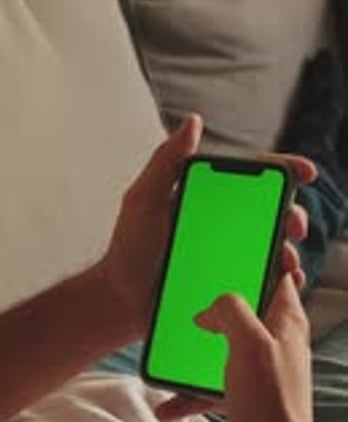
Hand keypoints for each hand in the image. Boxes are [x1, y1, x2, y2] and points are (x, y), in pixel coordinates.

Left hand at [101, 115, 315, 341]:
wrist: (120, 300)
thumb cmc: (127, 249)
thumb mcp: (143, 199)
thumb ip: (166, 161)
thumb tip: (194, 122)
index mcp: (207, 199)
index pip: (251, 179)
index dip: (281, 171)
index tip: (302, 172)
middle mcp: (222, 226)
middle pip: (270, 213)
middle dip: (291, 214)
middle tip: (293, 225)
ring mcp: (226, 257)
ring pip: (270, 248)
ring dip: (286, 250)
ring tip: (284, 258)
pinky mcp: (227, 288)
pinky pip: (260, 282)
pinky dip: (278, 283)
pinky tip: (281, 283)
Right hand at [156, 271, 315, 421]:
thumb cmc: (269, 400)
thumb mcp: (249, 342)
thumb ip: (230, 311)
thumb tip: (209, 308)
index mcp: (286, 321)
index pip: (282, 276)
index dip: (266, 257)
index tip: (242, 246)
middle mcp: (278, 343)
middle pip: (249, 311)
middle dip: (221, 304)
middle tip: (195, 294)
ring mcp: (262, 372)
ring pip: (226, 350)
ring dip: (199, 350)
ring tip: (175, 348)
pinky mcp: (248, 398)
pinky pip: (214, 387)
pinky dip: (191, 394)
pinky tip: (167, 404)